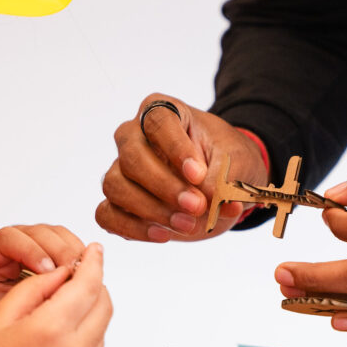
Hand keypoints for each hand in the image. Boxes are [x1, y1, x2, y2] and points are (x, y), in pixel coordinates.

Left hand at [0, 222, 85, 321]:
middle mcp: (12, 241)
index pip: (8, 238)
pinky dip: (80, 254)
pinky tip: (85, 271)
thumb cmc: (0, 317)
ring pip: (58, 234)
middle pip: (39, 232)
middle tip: (71, 272)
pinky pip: (69, 241)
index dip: (30, 251)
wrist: (5, 325)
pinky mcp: (51, 245)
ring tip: (80, 274)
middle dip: (58, 251)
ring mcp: (33, 240)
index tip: (46, 272)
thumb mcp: (2, 307)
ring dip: (73, 252)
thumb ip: (23, 293)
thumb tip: (54, 282)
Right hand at [0, 243, 111, 346]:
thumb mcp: (0, 316)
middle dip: (96, 281)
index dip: (94, 261)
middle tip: (78, 270)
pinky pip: (96, 346)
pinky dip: (91, 327)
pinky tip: (67, 322)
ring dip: (94, 304)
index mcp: (50, 330)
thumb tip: (62, 273)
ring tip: (70, 296)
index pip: (88, 285)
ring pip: (104, 325)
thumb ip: (36, 288)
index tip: (94, 248)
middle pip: (103, 303)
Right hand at [96, 93, 267, 242]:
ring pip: (115, 185)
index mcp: (165, 112)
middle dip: (164, 185)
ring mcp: (122, 168)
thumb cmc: (228, 161)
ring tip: (188, 224)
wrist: (225, 182)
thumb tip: (206, 202)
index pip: (157, 121)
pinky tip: (163, 235)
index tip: (198, 174)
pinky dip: (132, 228)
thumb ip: (223, 179)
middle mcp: (135, 136)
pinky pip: (107, 214)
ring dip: (151, 210)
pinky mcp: (118, 201)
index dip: (175, 148)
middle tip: (197, 206)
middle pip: (131, 155)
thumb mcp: (238, 162)